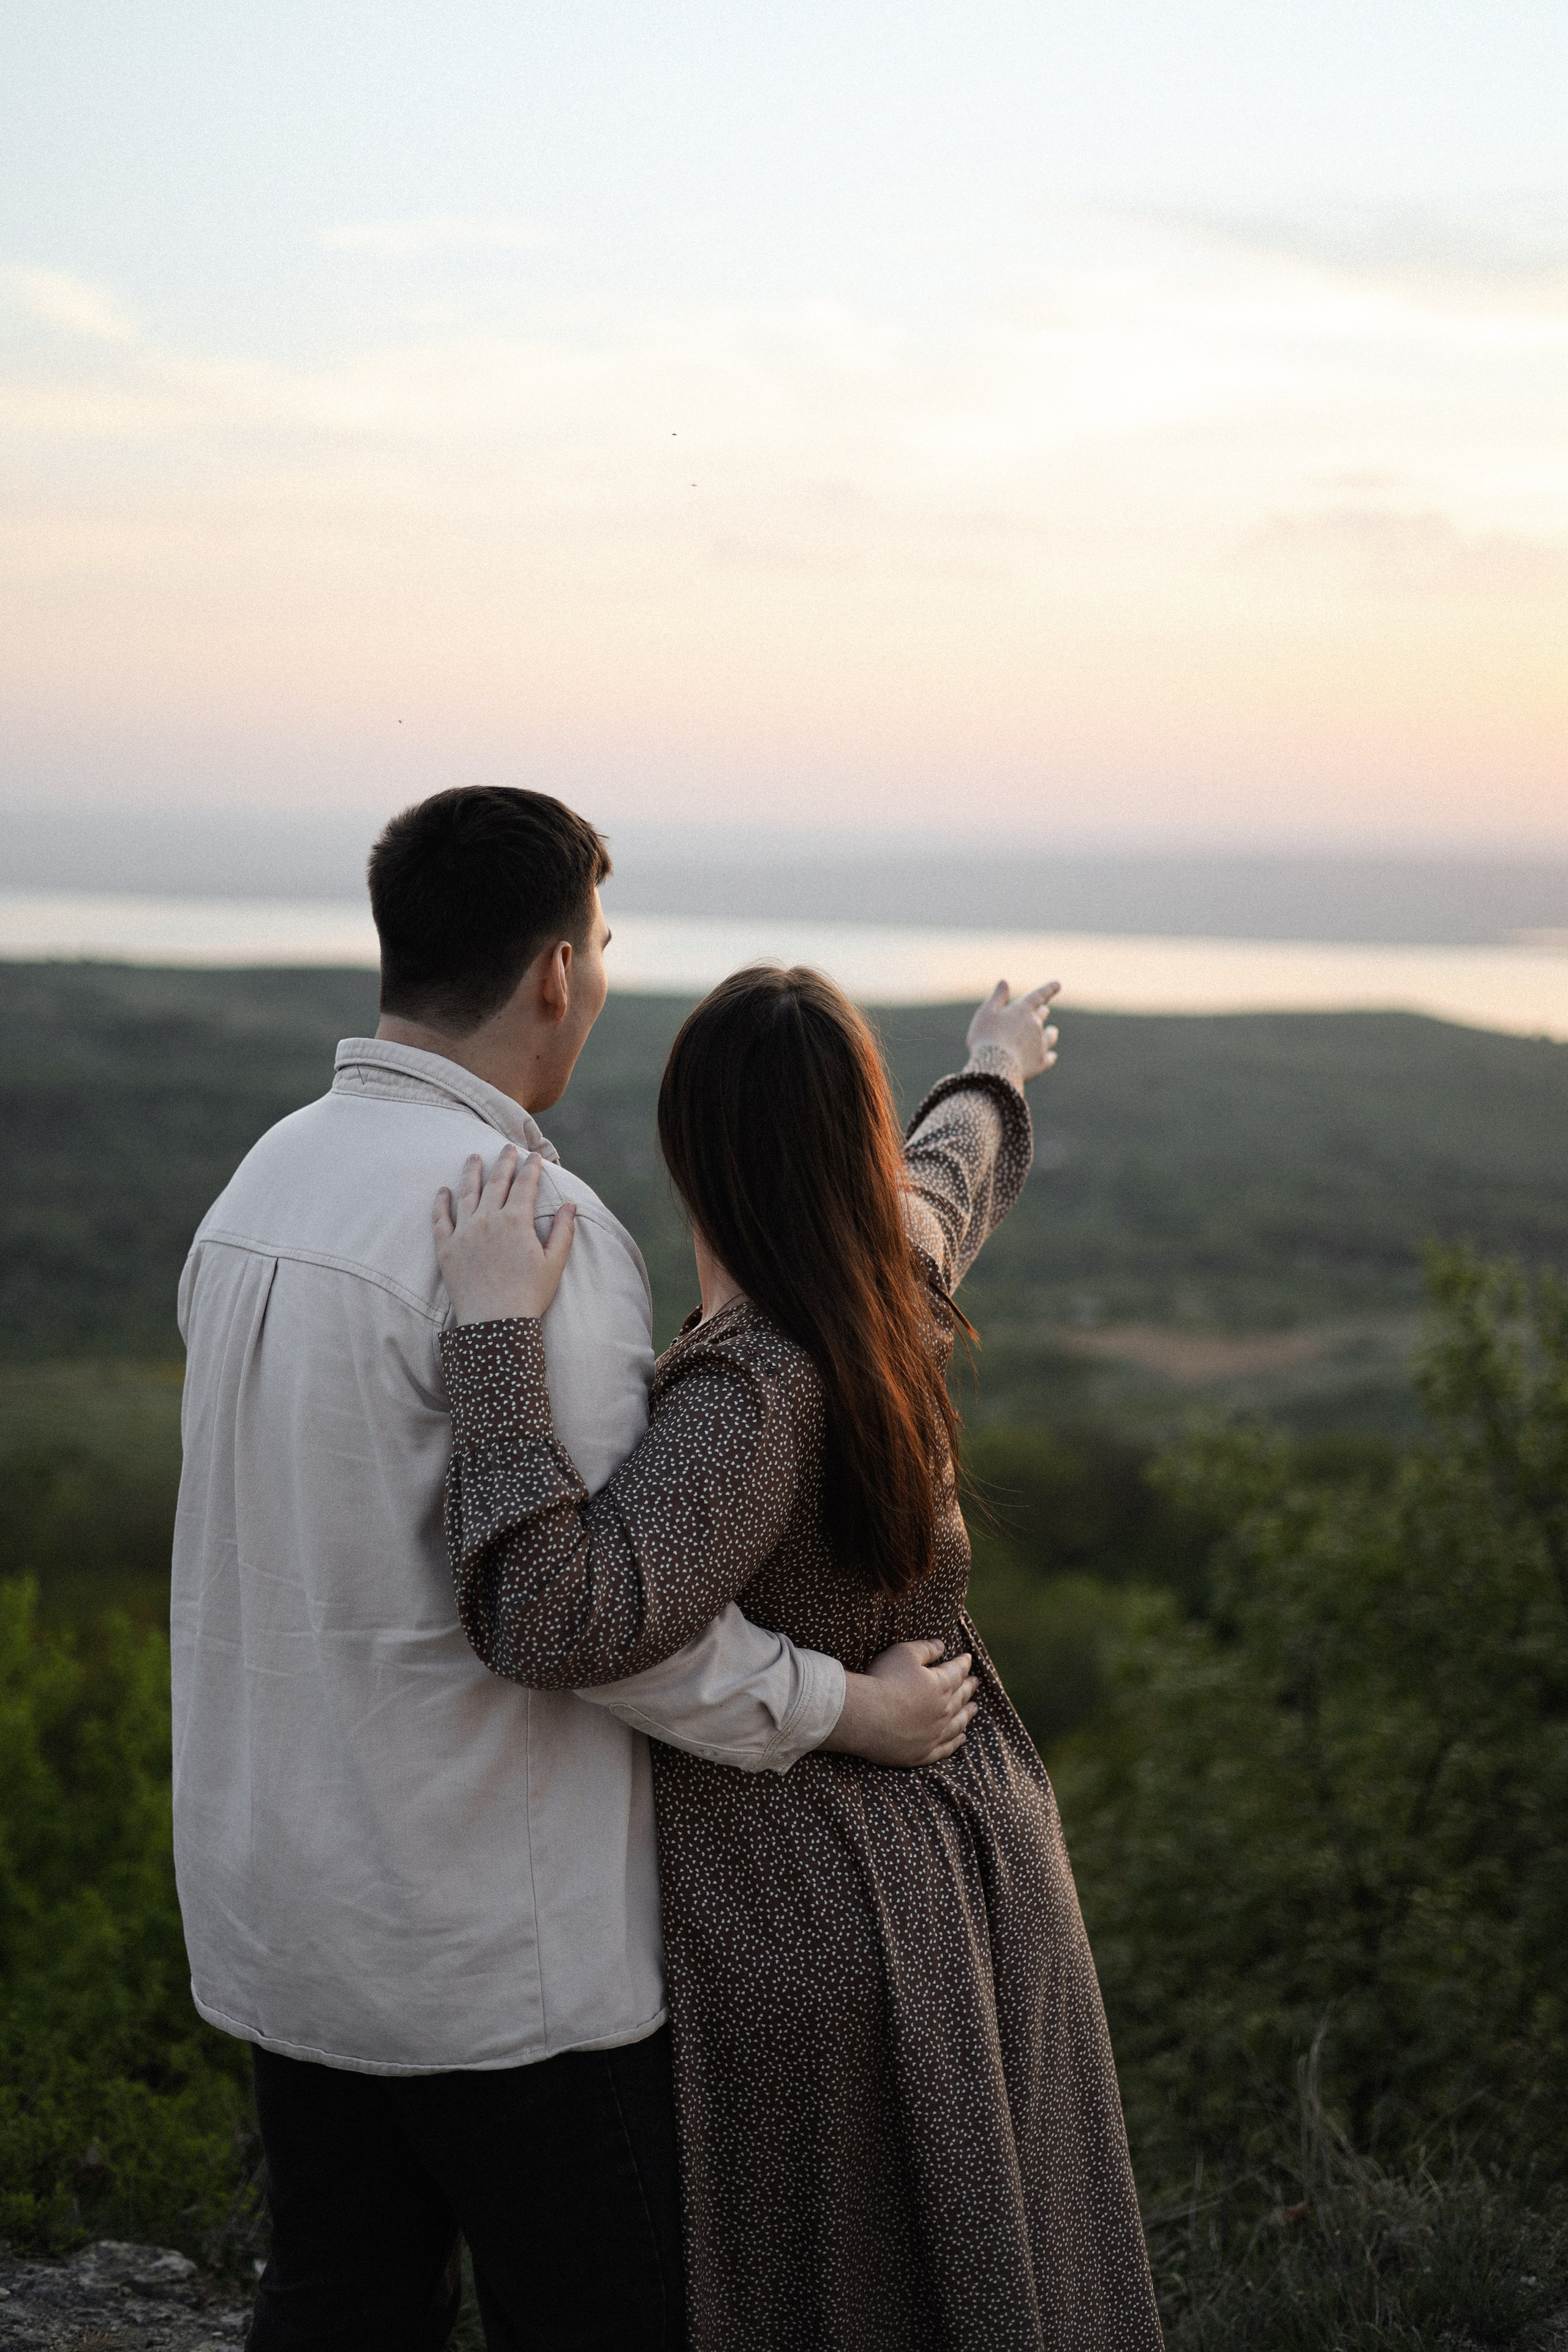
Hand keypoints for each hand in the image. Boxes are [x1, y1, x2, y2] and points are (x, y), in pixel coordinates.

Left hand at [433, 1146, 576, 1325]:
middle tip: (506, 1147)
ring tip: (473, 1158)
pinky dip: (441, 1202)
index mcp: (516, 1220)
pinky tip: (443, 1190)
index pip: (524, 1184)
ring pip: (466, 1193)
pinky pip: (440, 1218)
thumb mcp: (554, 1263)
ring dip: (471, 1172)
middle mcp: (488, 1219)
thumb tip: (571, 1205)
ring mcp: (464, 1232)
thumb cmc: (529, 1296)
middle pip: (496, 1181)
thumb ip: (563, 1231)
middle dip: (503, 1161)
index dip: (531, 1168)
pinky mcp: (446, 1248)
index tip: (533, 1157)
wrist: (495, 1325)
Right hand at [821, 1639, 978, 1766]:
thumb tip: (941, 1645)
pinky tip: (961, 1738)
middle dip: (968, 1688)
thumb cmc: (883, 1680)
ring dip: (967, 1715)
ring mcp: (934, 1735)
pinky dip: (955, 1743)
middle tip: (975, 1682)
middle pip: (960, 1698)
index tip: (968, 1659)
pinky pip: (945, 1748)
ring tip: (974, 1708)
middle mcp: (943, 1711)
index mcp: (941, 1686)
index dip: (963, 1663)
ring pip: (957, 1724)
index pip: (957, 1672)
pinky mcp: (922, 1754)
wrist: (865, 1716)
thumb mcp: (903, 1653)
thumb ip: (925, 1648)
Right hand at [966, 978, 1060, 1081]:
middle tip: (1043, 1010)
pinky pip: (1048, 1058)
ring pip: (1050, 1036)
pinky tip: (1052, 1056)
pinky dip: (1050, 1056)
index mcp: (1022, 1010)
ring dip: (1051, 1033)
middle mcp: (1036, 1025)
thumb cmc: (986, 1038)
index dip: (1048, 989)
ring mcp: (1040, 1045)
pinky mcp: (1040, 1063)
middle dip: (1041, 1012)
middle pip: (1041, 1015)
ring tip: (1053, 1031)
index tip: (1058, 984)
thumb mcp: (986, 1013)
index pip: (1038, 995)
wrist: (995, 1068)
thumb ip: (997, 998)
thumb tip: (1004, 982)